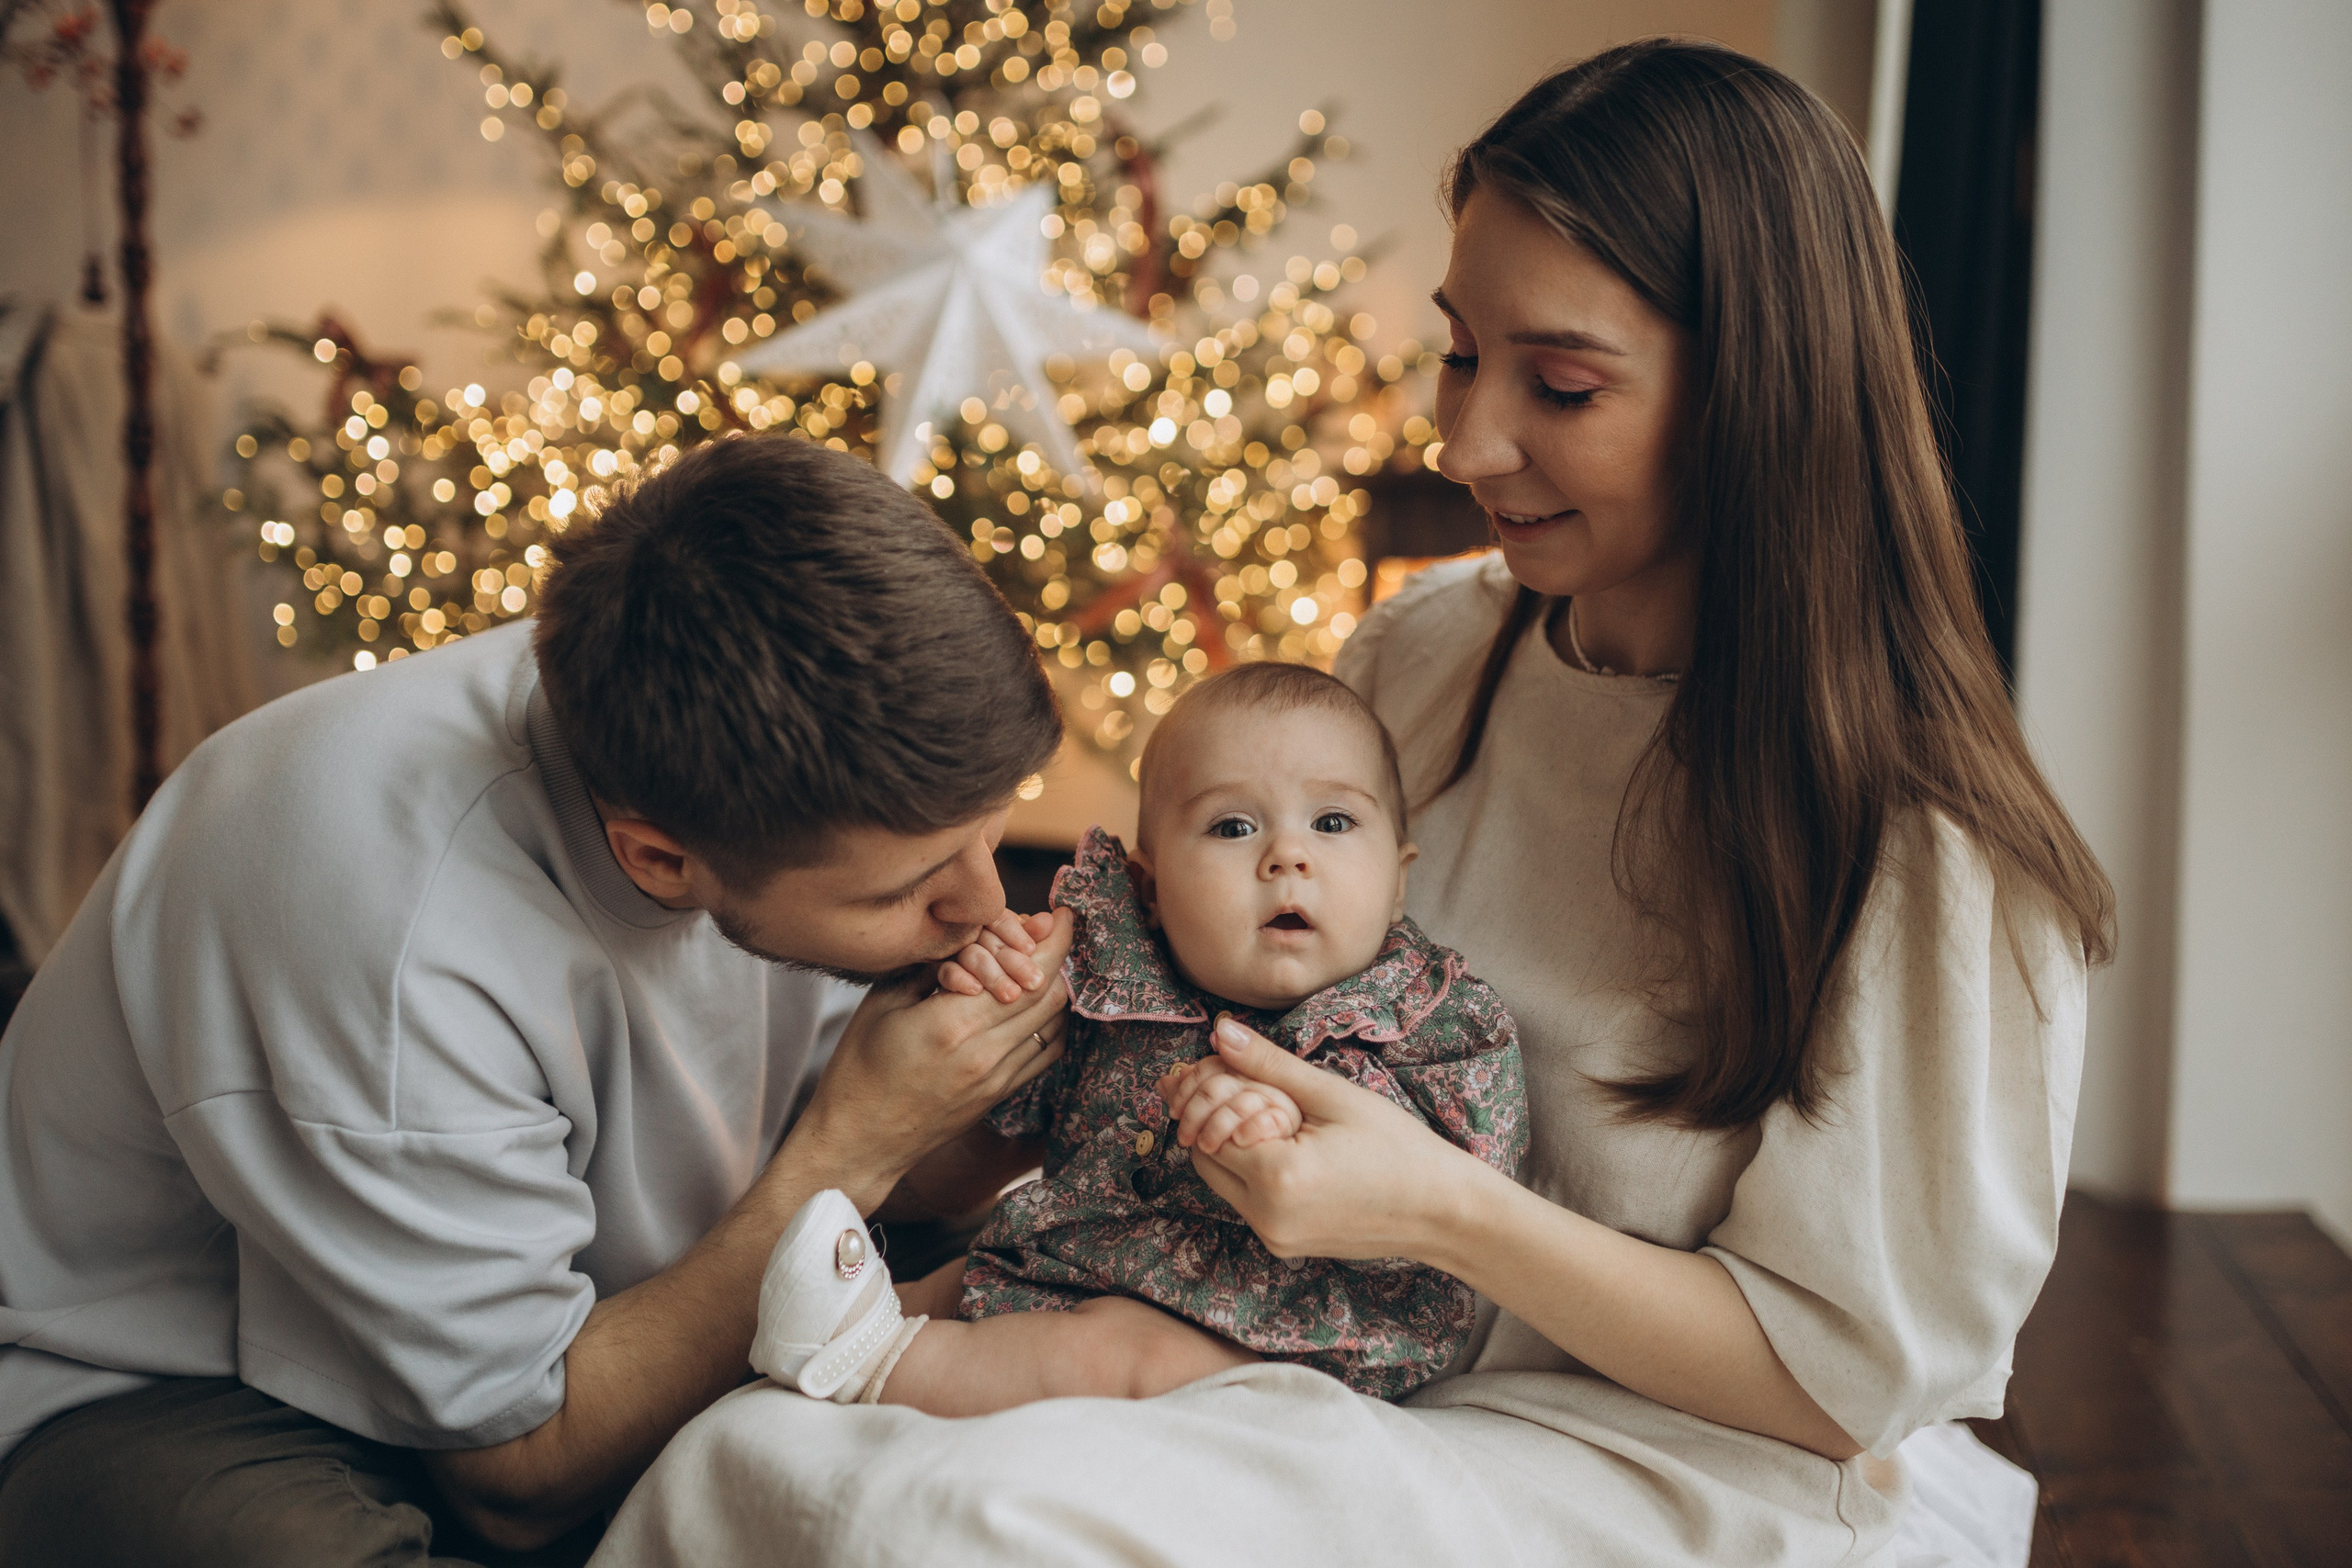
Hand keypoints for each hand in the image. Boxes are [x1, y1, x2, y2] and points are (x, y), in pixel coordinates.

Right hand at [789, 907, 1072, 1211]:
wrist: (859, 1141)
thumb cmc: (859, 1068)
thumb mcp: (885, 1003)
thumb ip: (934, 968)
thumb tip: (977, 938)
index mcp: (953, 1024)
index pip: (1029, 972)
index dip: (1053, 938)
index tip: (1057, 914)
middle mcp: (986, 1053)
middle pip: (1051, 993)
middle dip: (1057, 954)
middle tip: (1049, 931)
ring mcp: (998, 1078)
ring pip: (1055, 1022)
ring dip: (1056, 987)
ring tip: (1042, 962)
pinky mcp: (1001, 1095)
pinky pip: (1046, 1052)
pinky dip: (1050, 1022)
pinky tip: (1037, 1004)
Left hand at [1166, 1016, 1475, 1262]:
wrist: (1442, 1210)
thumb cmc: (1398, 1147)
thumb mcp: (1333, 1096)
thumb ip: (1269, 1066)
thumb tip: (1220, 1033)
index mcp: (1278, 1178)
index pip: (1208, 1125)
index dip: (1213, 1091)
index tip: (1231, 1066)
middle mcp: (1266, 1217)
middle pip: (1204, 1156)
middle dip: (1216, 1116)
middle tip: (1248, 1085)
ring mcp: (1274, 1237)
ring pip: (1221, 1181)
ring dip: (1232, 1143)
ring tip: (1275, 1114)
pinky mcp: (1284, 1245)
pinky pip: (1246, 1200)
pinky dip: (1252, 1169)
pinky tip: (1286, 1144)